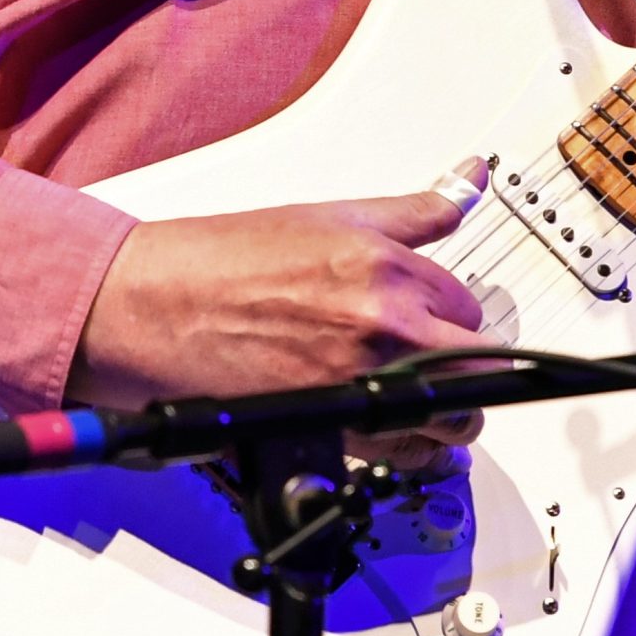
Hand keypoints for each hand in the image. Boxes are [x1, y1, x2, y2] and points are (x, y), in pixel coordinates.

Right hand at [67, 179, 488, 469]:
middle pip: (479, 369)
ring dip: (448, 414)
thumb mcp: (333, 216)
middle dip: (470, 368)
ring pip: (452, 421)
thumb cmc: (226, 262)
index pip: (471, 307)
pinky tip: (393, 428)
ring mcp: (362, 386)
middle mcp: (382, 330)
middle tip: (445, 361)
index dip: (457, 315)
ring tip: (420, 397)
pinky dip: (411, 448)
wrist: (155, 309)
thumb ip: (415, 211)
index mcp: (387, 270)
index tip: (443, 319)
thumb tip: (472, 181)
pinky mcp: (335, 432)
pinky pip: (407, 455)